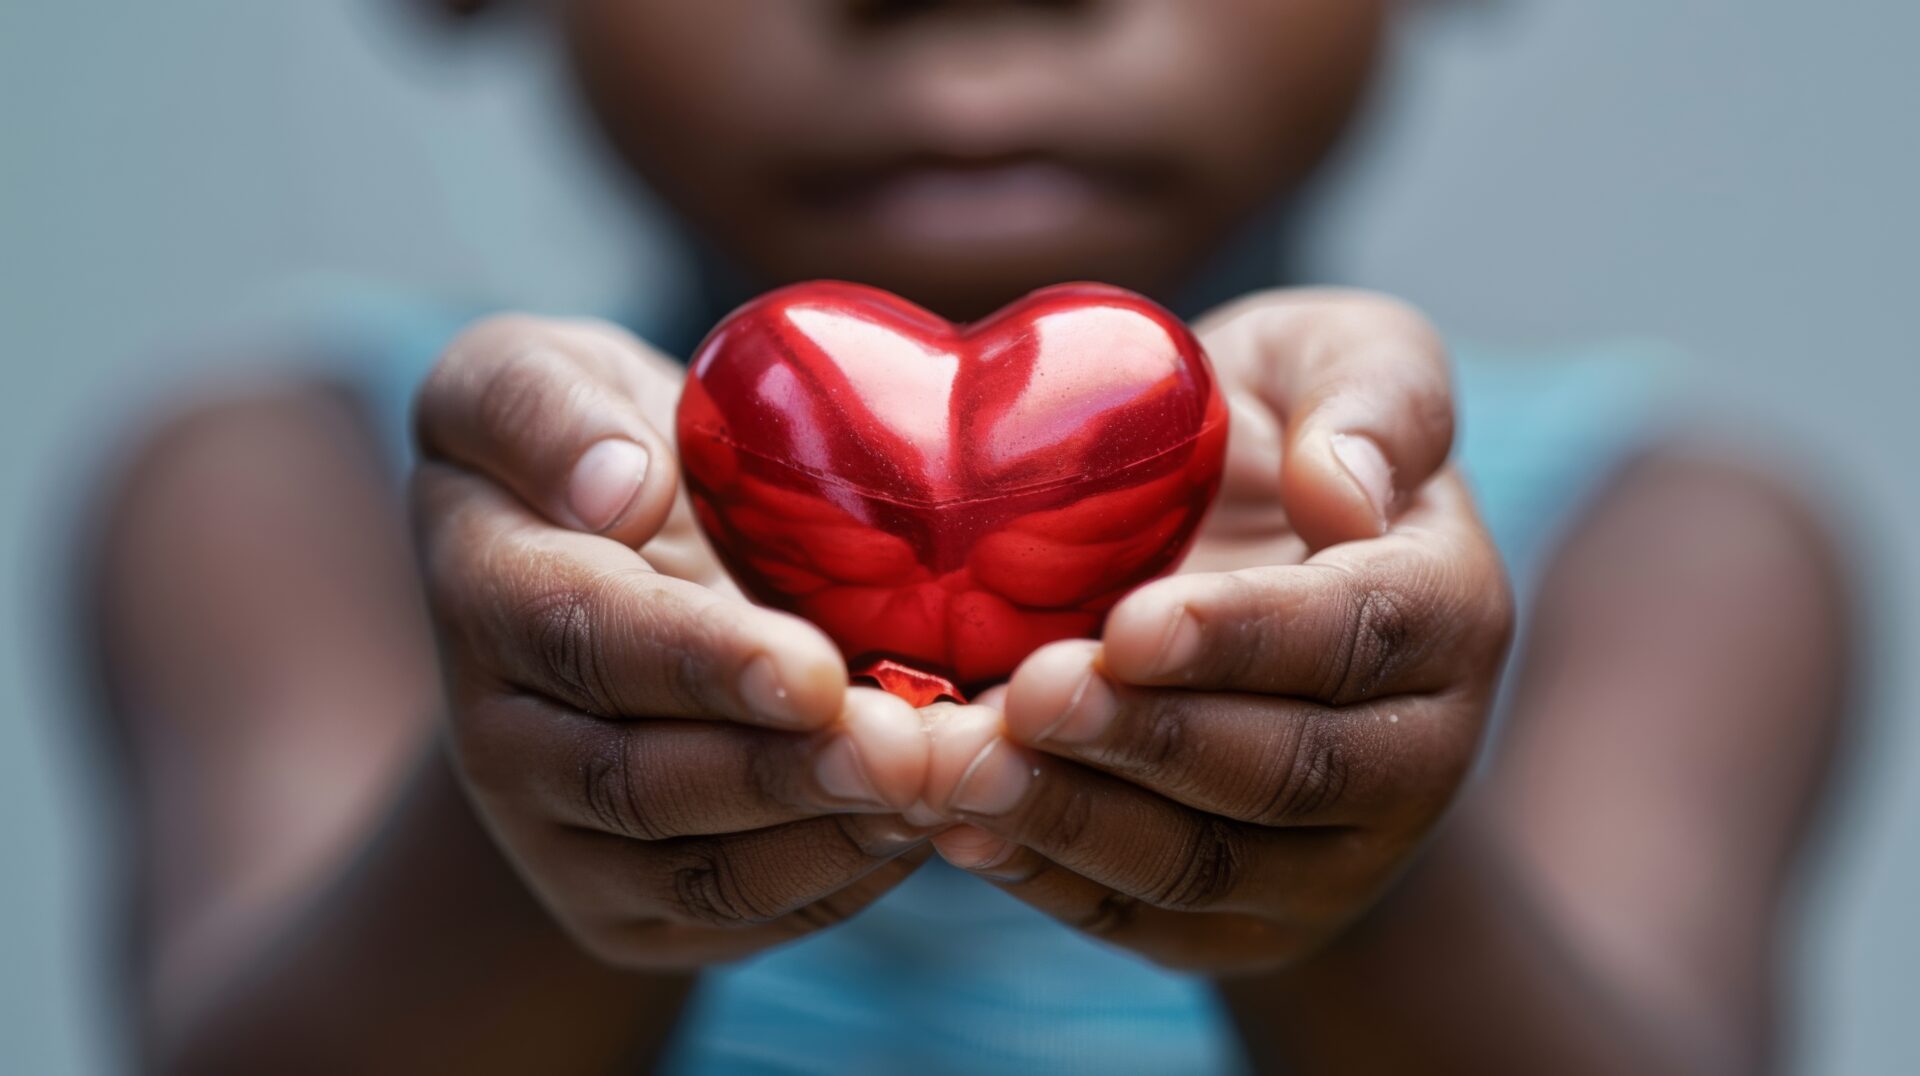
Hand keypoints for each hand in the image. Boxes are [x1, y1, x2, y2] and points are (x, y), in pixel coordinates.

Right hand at [413, 315, 933, 969]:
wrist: (596, 580)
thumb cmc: (595, 452)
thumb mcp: (537, 375)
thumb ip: (542, 406)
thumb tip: (618, 488)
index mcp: (483, 585)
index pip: (580, 636)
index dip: (698, 661)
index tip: (814, 670)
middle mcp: (500, 734)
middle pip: (636, 782)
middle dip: (782, 774)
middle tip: (911, 754)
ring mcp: (559, 837)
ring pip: (696, 870)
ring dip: (825, 838)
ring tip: (941, 791)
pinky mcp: (627, 906)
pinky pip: (737, 917)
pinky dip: (840, 881)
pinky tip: (927, 828)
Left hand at [919, 290, 1512, 972]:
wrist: (1234, 586)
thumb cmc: (1270, 446)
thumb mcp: (1329, 360)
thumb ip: (1371, 391)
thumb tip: (1347, 492)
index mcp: (1446, 608)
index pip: (1360, 635)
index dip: (1246, 639)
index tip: (1132, 624)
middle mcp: (1414, 754)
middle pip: (1284, 770)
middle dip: (1146, 739)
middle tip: (1022, 697)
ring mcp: (1331, 857)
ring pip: (1205, 864)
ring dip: (1073, 820)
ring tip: (956, 770)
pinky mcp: (1243, 920)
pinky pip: (1146, 920)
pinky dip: (1044, 879)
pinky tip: (956, 826)